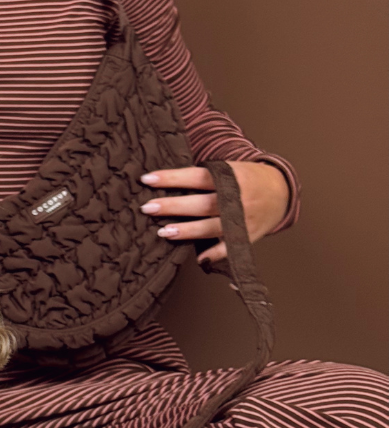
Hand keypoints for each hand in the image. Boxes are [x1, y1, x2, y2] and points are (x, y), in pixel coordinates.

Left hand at [139, 161, 289, 264]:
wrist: (281, 191)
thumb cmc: (244, 178)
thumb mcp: (228, 168)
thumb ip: (201, 176)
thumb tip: (160, 180)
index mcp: (230, 177)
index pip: (196, 176)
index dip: (172, 178)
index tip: (147, 179)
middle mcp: (237, 198)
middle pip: (201, 204)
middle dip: (173, 206)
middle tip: (148, 207)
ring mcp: (243, 219)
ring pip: (212, 227)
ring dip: (187, 230)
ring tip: (163, 231)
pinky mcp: (248, 237)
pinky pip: (230, 248)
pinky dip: (216, 254)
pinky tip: (199, 258)